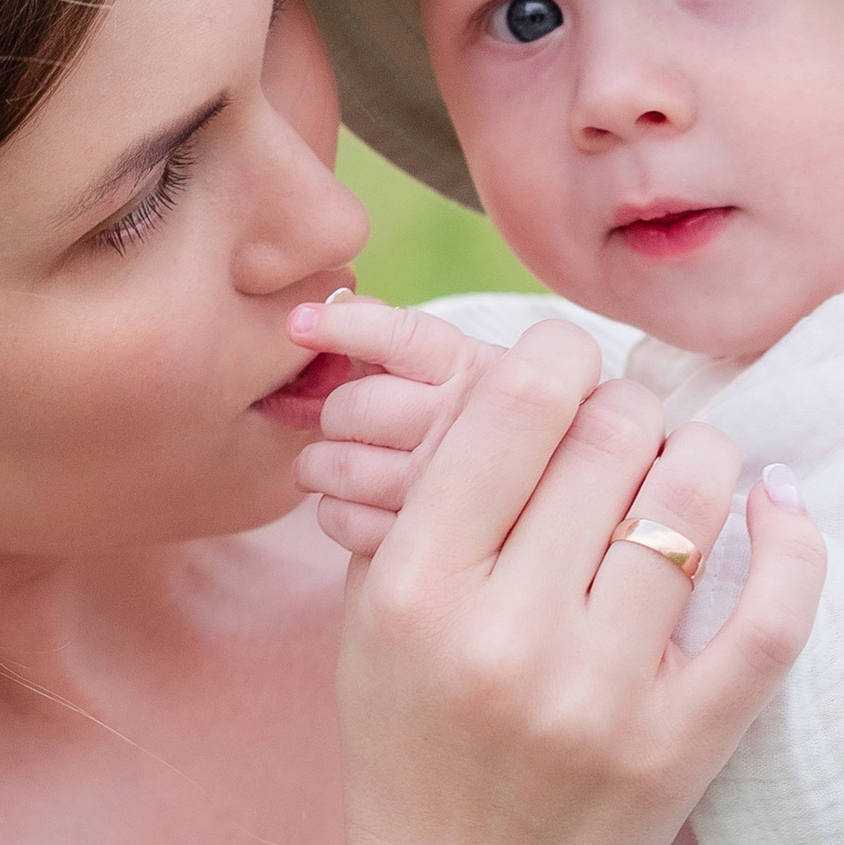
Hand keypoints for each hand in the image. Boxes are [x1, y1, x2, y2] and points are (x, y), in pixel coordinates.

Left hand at [287, 293, 498, 556]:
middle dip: (336, 414)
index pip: (404, 338)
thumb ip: (403, 342)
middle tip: (339, 424)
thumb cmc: (489, 432)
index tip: (298, 326)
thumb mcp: (460, 376)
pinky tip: (348, 508)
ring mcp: (453, 485)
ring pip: (347, 465)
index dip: (345, 327)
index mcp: (484, 370)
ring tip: (322, 469)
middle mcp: (472, 420)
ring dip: (321, 466)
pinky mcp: (432, 541)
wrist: (544, 527)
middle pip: (361, 405)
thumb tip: (330, 303)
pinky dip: (336, 514)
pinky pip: (350, 521)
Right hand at [326, 316, 821, 844]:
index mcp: (419, 591)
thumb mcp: (372, 615)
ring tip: (679, 466)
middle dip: (621, 408)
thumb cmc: (412, 742)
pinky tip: (777, 501)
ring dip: (696, 455)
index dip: (554, 359)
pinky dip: (792, 537)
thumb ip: (427, 491)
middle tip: (618, 428)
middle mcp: (511, 638)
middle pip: (609, 436)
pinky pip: (776, 613)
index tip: (563, 369)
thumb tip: (519, 368)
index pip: (516, 408)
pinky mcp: (684, 743)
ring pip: (692, 496)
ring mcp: (606, 695)